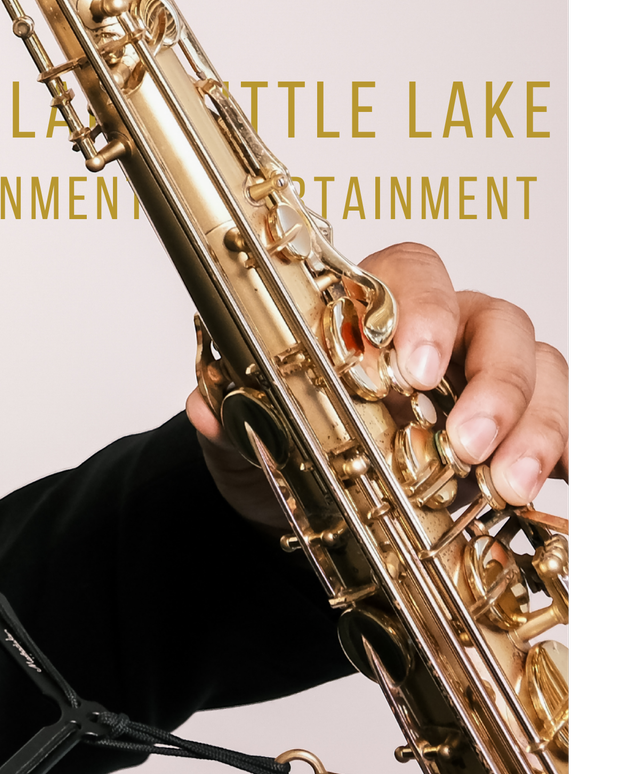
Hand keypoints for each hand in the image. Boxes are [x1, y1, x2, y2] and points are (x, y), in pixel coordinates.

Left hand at [185, 241, 569, 531]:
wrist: (307, 502)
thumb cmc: (290, 437)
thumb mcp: (251, 427)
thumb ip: (231, 410)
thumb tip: (207, 407)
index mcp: (379, 308)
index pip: (413, 271)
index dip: (423, 309)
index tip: (414, 366)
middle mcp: (448, 329)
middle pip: (497, 321)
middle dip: (493, 382)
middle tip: (466, 443)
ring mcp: (494, 375)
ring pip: (544, 370)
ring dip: (535, 427)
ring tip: (509, 485)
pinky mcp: (525, 427)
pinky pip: (565, 423)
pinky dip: (565, 453)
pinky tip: (556, 488)